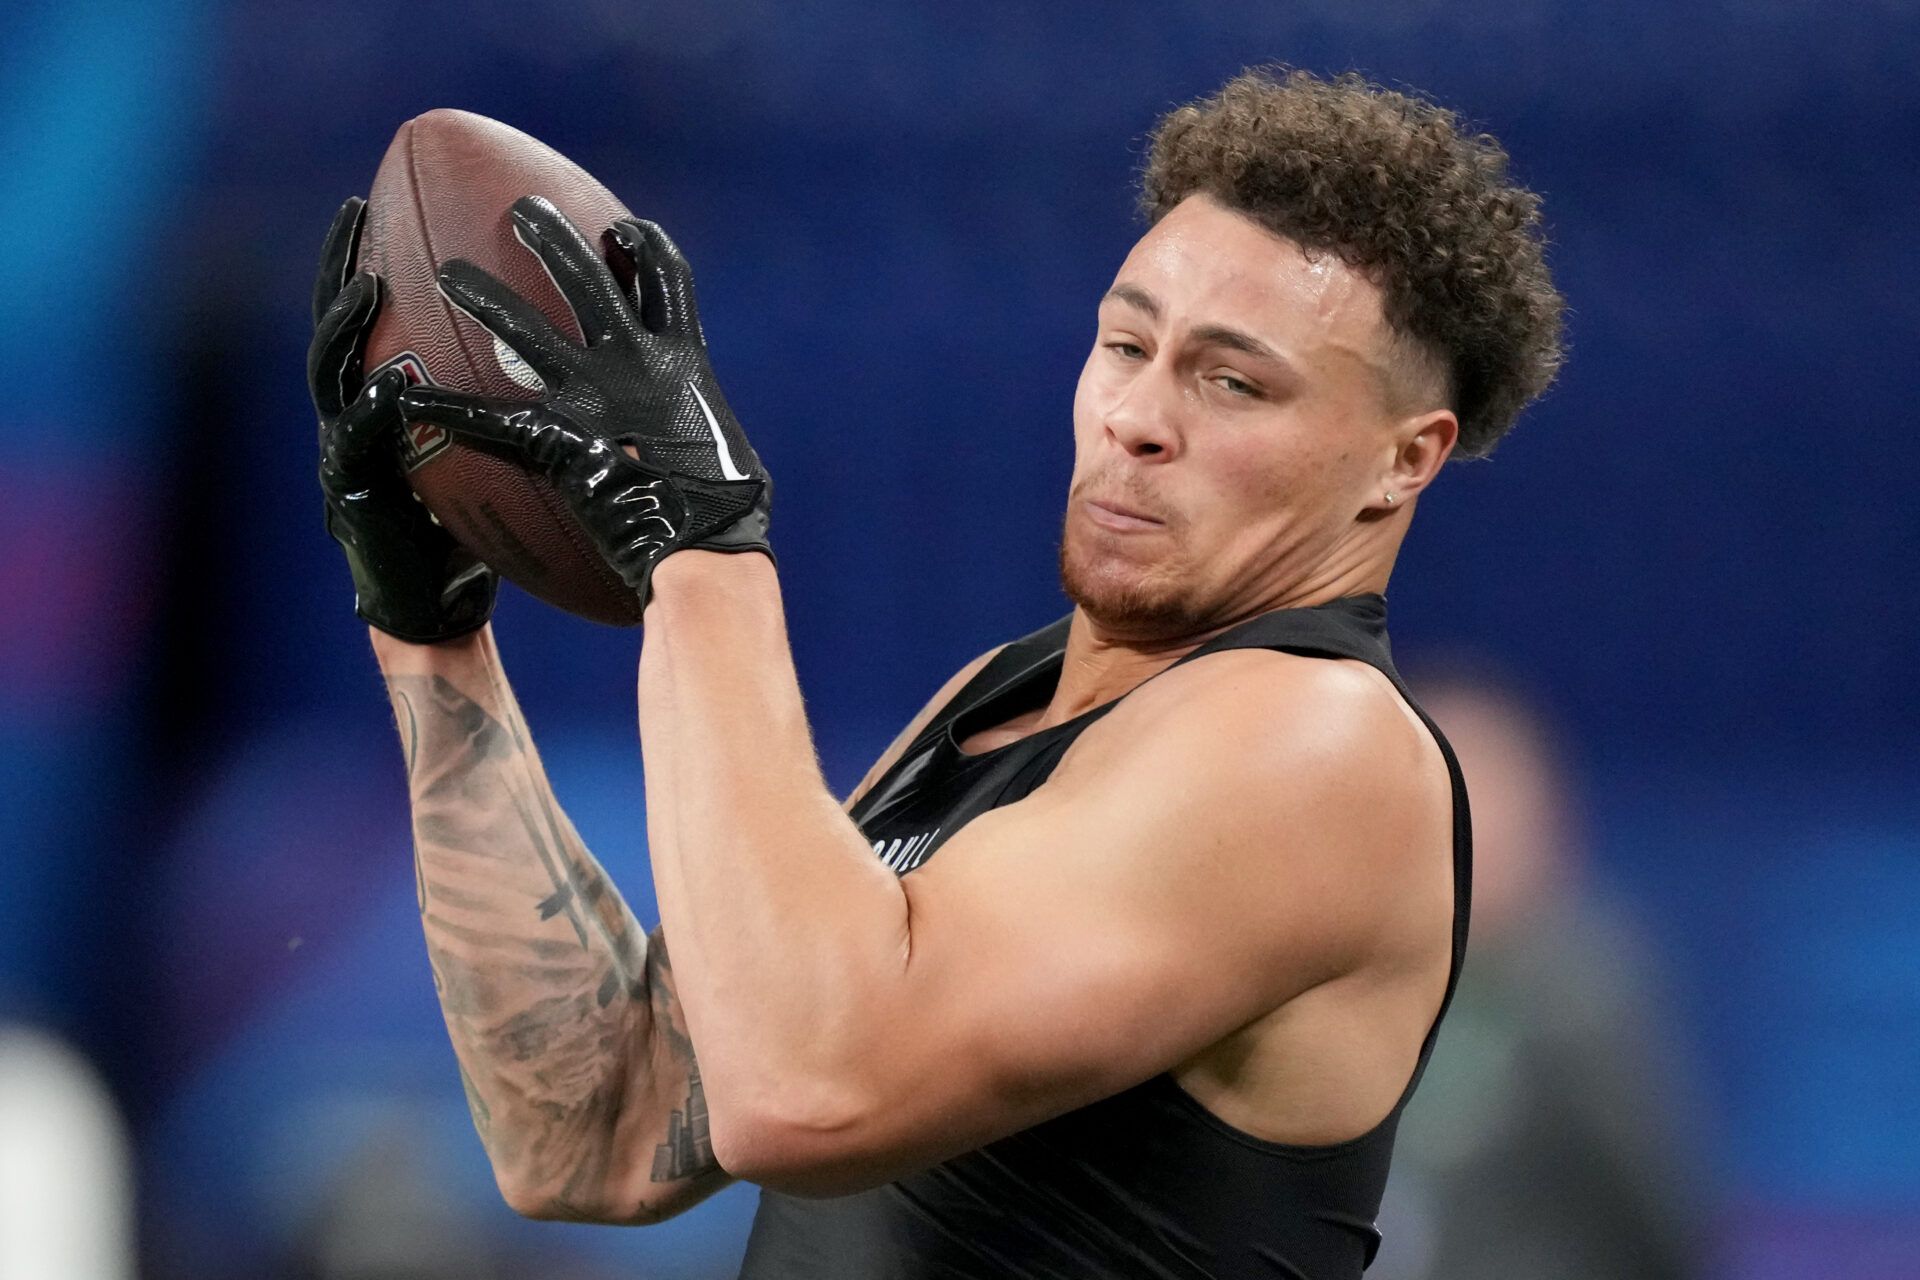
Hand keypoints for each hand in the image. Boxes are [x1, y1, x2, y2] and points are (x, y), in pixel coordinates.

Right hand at [311, 196, 496, 642]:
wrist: (438, 603)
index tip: (378, 197)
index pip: (372, 312)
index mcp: (388, 395)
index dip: (367, 254)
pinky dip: (372, 412)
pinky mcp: (352, 497)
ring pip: (331, 376)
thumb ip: (502, 397)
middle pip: (338, 326)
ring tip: (367, 287)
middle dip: (339, 266)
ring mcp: (344, 452)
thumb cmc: (466, 520)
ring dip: (345, 328)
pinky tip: (390, 385)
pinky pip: (359, 445)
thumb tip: (578, 340)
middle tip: (354, 215)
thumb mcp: (487, 445)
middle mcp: (356, 414)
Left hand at [397, 196, 770, 606]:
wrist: (703, 546)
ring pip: (528, 328)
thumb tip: (716, 452)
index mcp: (684, 359)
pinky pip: (490, 417)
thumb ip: (702, 430)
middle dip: (554, 236)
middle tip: (522, 211)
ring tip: (448, 273)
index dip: (643, 246)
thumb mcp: (727, 452)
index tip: (618, 229)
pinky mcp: (559, 437)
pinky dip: (447, 408)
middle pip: (590, 277)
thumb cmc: (727, 514)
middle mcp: (637, 360)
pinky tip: (411, 400)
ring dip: (485, 295)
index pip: (666, 278)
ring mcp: (594, 394)